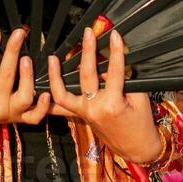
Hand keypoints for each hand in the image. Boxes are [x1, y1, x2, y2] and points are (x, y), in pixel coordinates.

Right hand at [0, 27, 51, 126]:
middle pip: (6, 77)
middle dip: (12, 52)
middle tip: (18, 33)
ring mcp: (8, 115)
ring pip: (24, 97)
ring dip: (28, 76)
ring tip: (27, 58)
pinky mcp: (18, 119)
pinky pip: (34, 117)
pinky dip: (42, 107)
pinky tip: (47, 92)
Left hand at [46, 27, 162, 163]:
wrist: (135, 148)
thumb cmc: (140, 123)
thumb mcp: (140, 99)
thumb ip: (127, 79)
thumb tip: (115, 56)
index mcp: (112, 105)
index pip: (113, 72)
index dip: (115, 52)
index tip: (115, 35)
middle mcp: (94, 109)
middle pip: (86, 75)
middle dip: (87, 51)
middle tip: (87, 33)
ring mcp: (84, 113)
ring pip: (63, 94)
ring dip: (55, 76)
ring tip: (53, 58)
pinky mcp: (79, 116)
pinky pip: (60, 107)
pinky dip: (50, 98)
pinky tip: (42, 86)